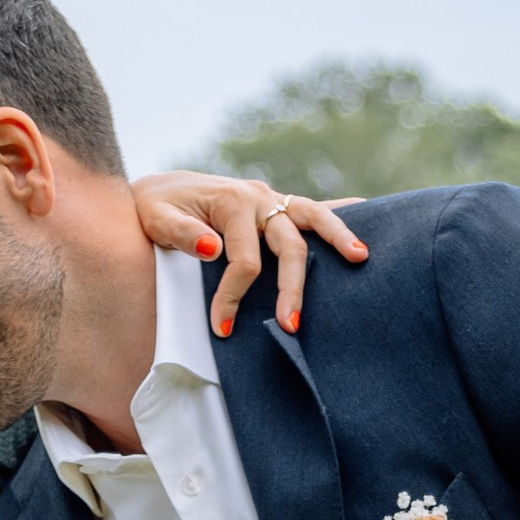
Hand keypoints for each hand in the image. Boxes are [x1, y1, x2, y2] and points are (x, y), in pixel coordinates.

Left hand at [131, 171, 369, 339]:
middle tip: (289, 326)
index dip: (233, 296)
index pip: (244, 259)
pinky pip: (312, 210)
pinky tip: (367, 213)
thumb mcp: (154, 218)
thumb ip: (180, 234)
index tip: (222, 329)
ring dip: (338, 238)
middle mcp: (258, 198)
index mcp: (232, 202)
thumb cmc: (153, 208)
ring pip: (313, 218)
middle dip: (291, 287)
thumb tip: (212, 248)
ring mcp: (271, 200)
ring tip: (360, 257)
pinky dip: (337, 215)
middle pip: (288, 245)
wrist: (157, 191)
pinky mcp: (277, 206)